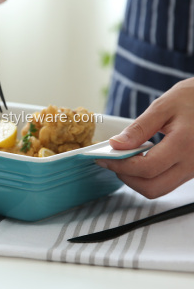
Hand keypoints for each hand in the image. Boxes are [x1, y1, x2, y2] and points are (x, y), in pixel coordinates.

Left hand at [96, 78, 193, 198]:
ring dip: (136, 179)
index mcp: (184, 144)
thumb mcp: (163, 107)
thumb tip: (116, 144)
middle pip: (152, 187)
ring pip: (159, 189)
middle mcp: (192, 163)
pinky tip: (140, 160)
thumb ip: (138, 128)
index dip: (120, 165)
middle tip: (112, 162)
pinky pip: (166, 182)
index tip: (104, 158)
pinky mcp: (192, 170)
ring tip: (124, 160)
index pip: (146, 168)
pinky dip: (148, 177)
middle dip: (126, 178)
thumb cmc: (192, 99)